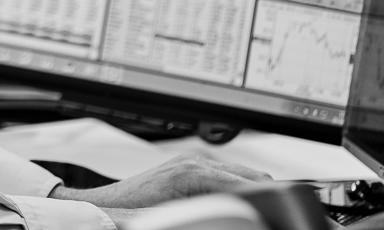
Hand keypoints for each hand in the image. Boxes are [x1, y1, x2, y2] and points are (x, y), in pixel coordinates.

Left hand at [48, 153, 270, 210]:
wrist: (99, 206)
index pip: (251, 185)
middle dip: (270, 198)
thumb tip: (240, 216)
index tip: (285, 214)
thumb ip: (212, 217)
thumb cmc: (127, 212)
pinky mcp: (188, 170)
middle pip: (253, 177)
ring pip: (242, 176)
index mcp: (193, 173)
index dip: (274, 202)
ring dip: (255, 195)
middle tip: (281, 216)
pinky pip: (226, 178)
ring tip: (264, 214)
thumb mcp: (173, 221)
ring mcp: (192, 164)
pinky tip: (241, 209)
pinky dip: (238, 192)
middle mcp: (194, 163)